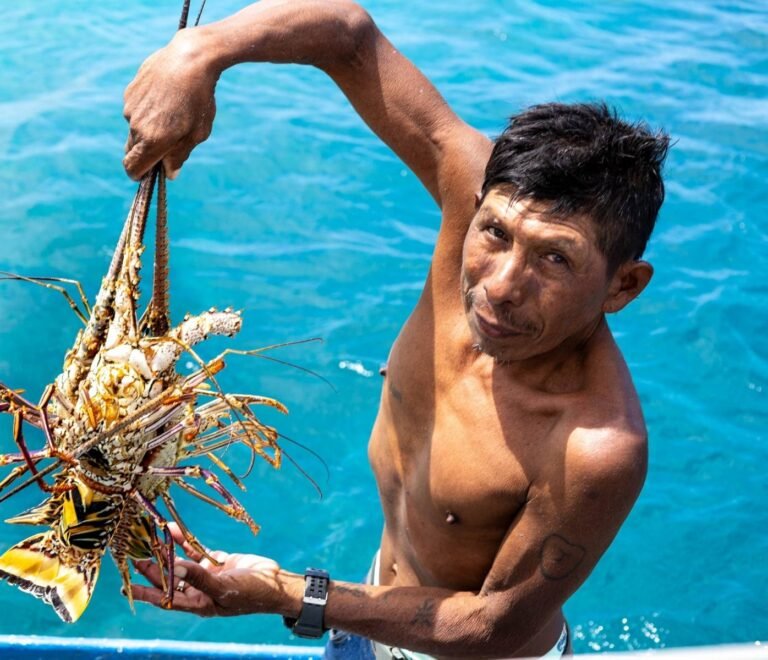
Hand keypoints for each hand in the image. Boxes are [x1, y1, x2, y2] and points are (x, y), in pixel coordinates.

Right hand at [123, 28, 218, 179]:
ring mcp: (130, 107)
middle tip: (168, 144)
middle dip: (146, 153)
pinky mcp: (130, 91)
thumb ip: (180, 155)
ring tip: (173, 113)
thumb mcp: (197, 133)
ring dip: (148, 129)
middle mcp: (137, 125)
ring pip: (135, 129)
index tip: (148, 175)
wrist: (190, 58)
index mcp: (153, 140)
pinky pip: (135, 110)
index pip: (132, 168)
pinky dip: (147, 111)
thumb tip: (169, 174)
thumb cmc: (200, 99)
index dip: (139, 175)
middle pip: (133, 150)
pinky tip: (165, 98)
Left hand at [131, 523, 291, 617]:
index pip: (164, 598)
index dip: (145, 592)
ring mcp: (207, 574)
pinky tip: (173, 529)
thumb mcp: (224, 588)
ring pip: (180, 561)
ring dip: (167, 551)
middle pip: (169, 578)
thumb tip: (174, 568)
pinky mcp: (217, 561)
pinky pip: (196, 550)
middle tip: (135, 553)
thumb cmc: (252, 594)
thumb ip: (198, 577)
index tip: (125, 587)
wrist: (276, 583)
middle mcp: (198, 590)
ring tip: (151, 537)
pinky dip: (184, 540)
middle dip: (152, 567)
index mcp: (197, 603)